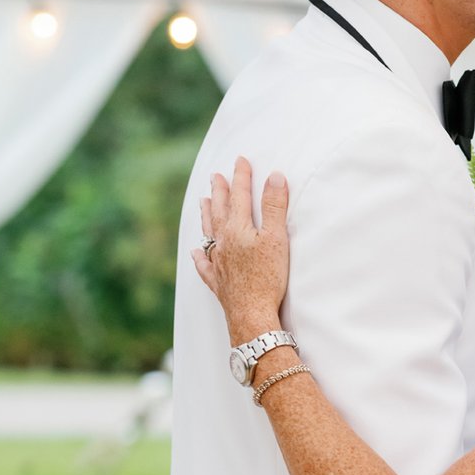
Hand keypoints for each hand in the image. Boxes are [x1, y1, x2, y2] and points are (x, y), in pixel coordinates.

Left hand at [192, 156, 292, 338]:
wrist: (251, 313)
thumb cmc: (267, 277)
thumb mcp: (277, 238)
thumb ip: (275, 207)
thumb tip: (275, 176)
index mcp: (238, 228)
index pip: (240, 195)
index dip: (241, 177)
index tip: (241, 160)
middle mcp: (223, 241)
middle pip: (220, 210)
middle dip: (220, 191)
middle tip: (216, 176)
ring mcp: (218, 261)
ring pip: (209, 231)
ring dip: (207, 214)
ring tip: (203, 201)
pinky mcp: (218, 280)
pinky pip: (205, 264)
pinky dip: (201, 256)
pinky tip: (197, 252)